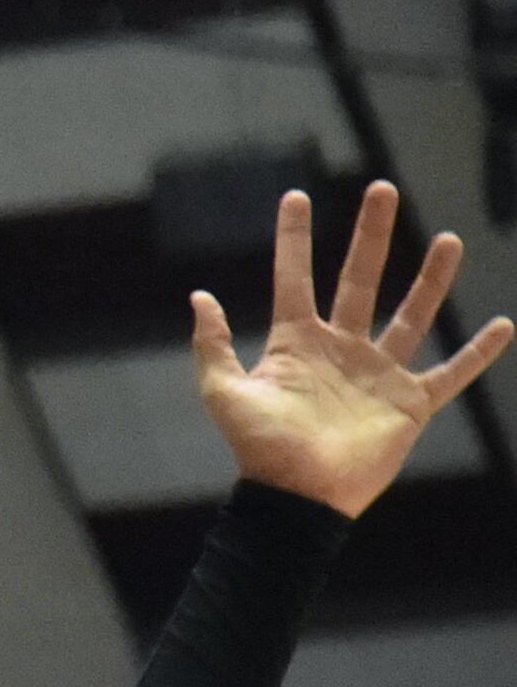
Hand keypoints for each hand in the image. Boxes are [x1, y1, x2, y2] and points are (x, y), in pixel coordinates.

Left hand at [192, 180, 511, 517]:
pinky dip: (478, 353)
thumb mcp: (224, 393)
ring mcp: (378, 373)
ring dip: (431, 278)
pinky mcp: (409, 402)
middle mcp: (341, 348)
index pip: (295, 277)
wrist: (299, 496)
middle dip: (371, 235)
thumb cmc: (259, 448)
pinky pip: (451, 372)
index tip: (297, 196)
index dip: (294, 239)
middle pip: (360, 279)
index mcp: (296, 342)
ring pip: (411, 313)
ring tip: (449, 240)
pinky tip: (504, 326)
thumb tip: (200, 297)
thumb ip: (212, 345)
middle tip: (382, 189)